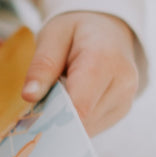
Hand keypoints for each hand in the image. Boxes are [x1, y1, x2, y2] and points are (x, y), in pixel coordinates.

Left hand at [21, 11, 140, 135]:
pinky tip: (72, 100)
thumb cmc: (77, 29)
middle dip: (57, 116)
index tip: (33, 111)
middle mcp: (123, 84)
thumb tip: (29, 96)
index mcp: (105, 61)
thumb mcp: (53, 36)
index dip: (53, 115)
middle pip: (82, 120)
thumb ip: (42, 65)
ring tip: (62, 92)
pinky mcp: (121, 111)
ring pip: (87, 128)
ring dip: (67, 118)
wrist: (108, 28)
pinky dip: (77, 120)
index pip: (79, 106)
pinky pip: (93, 127)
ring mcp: (125, 101)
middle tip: (43, 96)